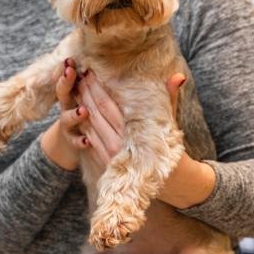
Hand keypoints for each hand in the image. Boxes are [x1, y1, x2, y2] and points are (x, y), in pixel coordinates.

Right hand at [39, 58, 97, 170]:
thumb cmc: (82, 113)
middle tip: (69, 71)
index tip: (69, 58)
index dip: (66, 69)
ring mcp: (68, 125)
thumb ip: (89, 82)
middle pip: (63, 93)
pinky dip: (80, 141)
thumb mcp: (83, 95)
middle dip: (65, 81)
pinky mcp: (72, 141)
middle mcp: (67, 107)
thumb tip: (106, 58)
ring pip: (67, 118)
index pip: (67, 78)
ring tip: (83, 110)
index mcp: (72, 94)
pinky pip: (75, 142)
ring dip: (74, 114)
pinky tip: (86, 141)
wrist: (68, 142)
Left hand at [73, 70, 213, 208]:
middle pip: (96, 113)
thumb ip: (170, 99)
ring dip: (81, 105)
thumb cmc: (169, 147)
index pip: (109, 106)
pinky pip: (88, 139)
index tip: (89, 72)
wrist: (169, 182)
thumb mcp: (170, 123)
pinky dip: (82, 123)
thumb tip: (178, 76)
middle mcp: (119, 144)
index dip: (97, 88)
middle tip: (78, 74)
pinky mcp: (104, 162)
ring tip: (75, 87)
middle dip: (85, 93)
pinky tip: (78, 109)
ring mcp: (109, 155)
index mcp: (134, 132)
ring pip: (89, 125)